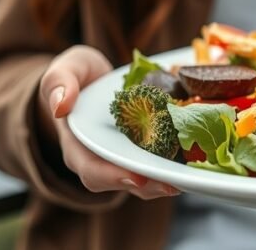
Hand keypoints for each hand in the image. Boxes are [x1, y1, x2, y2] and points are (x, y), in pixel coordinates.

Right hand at [38, 45, 178, 199]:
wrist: (91, 79)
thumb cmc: (75, 76)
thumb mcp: (65, 71)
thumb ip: (59, 83)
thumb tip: (61, 106)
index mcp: (78, 146)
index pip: (91, 170)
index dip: (112, 176)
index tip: (135, 177)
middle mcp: (102, 158)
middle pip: (123, 181)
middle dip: (149, 185)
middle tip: (173, 184)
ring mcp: (123, 156)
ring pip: (144, 178)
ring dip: (166, 179)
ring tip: (189, 177)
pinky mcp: (143, 150)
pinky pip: (158, 161)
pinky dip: (176, 162)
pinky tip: (196, 158)